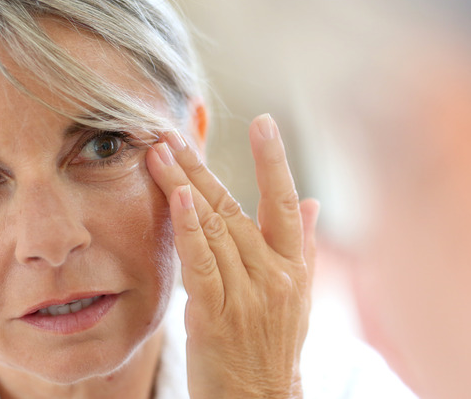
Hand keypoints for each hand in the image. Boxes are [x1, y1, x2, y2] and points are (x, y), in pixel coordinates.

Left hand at [146, 114, 318, 398]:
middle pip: (234, 208)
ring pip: (213, 228)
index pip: (283, 202)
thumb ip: (300, 245)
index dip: (274, 160)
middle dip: (201, 167)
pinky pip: (202, 264)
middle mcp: (273, 275)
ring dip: (184, 186)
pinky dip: (190, 228)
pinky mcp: (216, 315)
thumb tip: (311, 201)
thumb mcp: (298, 297)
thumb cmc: (274, 348)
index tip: (264, 121)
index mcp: (292, 266)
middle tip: (174, 133)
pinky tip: (177, 197)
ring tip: (159, 153)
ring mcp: (246, 294)